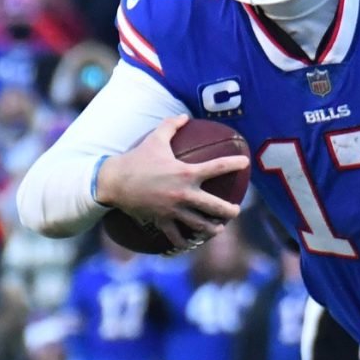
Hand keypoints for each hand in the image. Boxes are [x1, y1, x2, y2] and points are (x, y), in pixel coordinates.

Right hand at [97, 116, 246, 249]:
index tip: (245, 163)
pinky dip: (185, 242)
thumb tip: (184, 115)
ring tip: (219, 228)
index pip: (218, 167)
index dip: (234, 164)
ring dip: (213, 229)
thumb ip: (171, 126)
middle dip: (230, 210)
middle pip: (215, 207)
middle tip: (235, 210)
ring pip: (200, 225)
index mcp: (186, 173)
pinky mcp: (162, 221)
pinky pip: (177, 237)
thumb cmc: (136, 158)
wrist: (114, 181)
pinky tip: (191, 243)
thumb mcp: (155, 138)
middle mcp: (184, 194)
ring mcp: (174, 210)